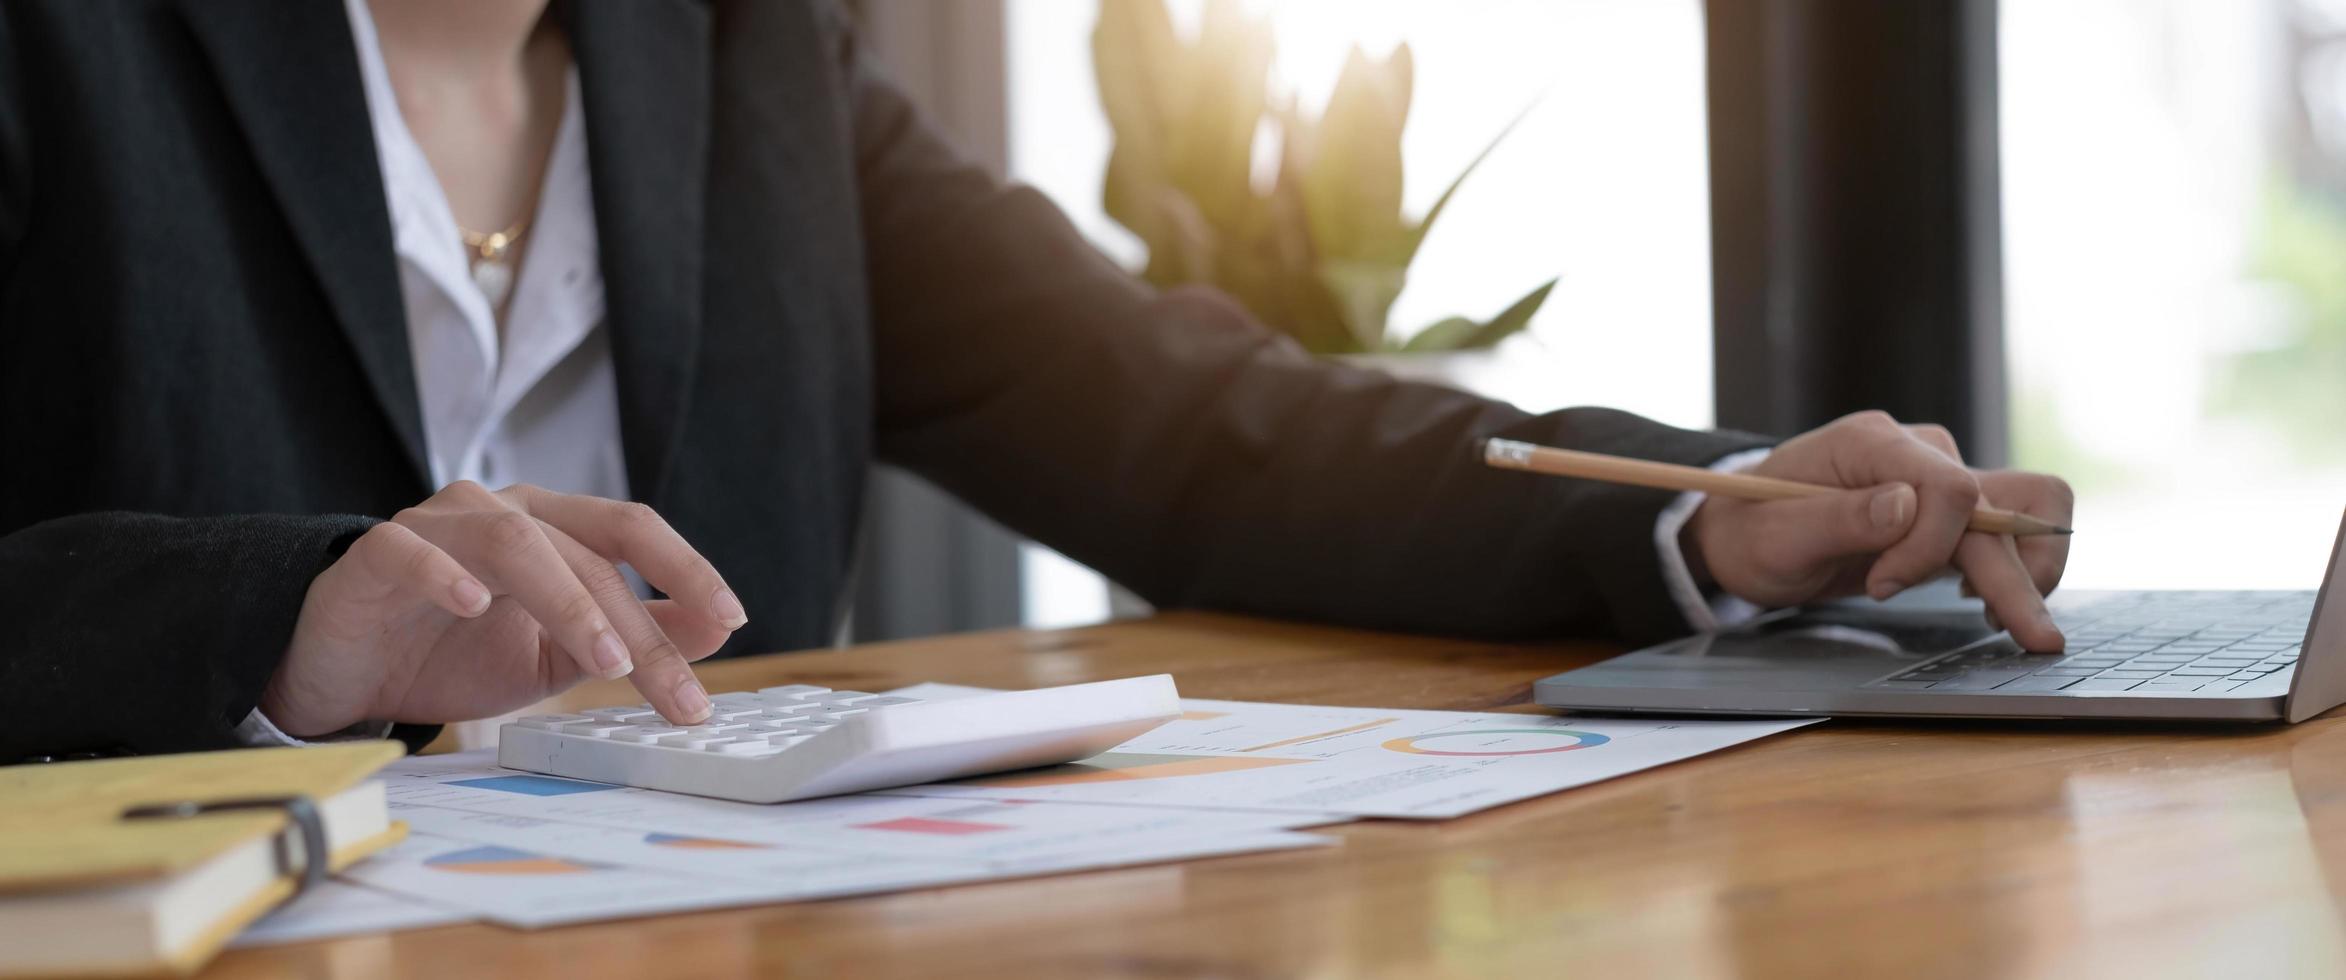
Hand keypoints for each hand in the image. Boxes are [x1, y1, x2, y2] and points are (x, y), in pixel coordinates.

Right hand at [260, 482, 747, 736]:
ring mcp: (437, 526)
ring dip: (570, 604)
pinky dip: (445, 573)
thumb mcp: (560, 653)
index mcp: (550, 525)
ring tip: (606, 662)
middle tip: (676, 693)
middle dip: (640, 630)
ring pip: (516, 545)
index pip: (631, 530)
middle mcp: (500, 511)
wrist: (347, 673)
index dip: (687, 568)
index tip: (733, 619)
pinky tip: (474, 605)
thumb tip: (718, 626)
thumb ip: (637, 633)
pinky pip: (411, 552)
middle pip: (586, 555)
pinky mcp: (374, 554)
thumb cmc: (454, 652)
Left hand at [1685, 411, 2073, 650]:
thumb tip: (1906, 506)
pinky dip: (2012, 571)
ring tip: (2000, 623)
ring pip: (2024, 514)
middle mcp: (1917, 451)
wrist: (1746, 531)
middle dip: (2018, 578)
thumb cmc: (1753, 531)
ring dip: (2027, 572)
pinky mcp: (1947, 511)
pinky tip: (1984, 607)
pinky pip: (2007, 533)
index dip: (1930, 547)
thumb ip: (1840, 518)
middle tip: (2033, 640)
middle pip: (2004, 504)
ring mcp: (1937, 477)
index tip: (1880, 587)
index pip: (1949, 487)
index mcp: (1872, 442)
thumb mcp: (1777, 536)